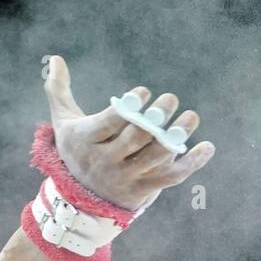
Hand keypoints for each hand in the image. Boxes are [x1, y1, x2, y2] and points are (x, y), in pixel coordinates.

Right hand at [42, 55, 214, 210]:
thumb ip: (58, 91)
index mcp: (87, 140)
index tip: (142, 92)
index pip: (110, 122)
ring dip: (176, 136)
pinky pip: (171, 177)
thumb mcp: (63, 123)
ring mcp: (126, 177)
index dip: (128, 107)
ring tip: (191, 117)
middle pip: (135, 138)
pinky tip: (207, 147)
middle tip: (171, 98)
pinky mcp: (143, 189)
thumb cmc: (77, 152)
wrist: (79, 201)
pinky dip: (191, 163)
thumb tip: (54, 59)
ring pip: (155, 156)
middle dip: (155, 118)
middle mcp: (106, 161)